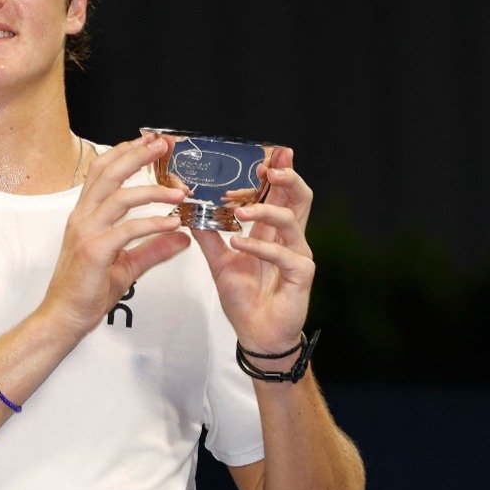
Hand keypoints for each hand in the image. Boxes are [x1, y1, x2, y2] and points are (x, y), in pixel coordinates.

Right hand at [41, 136, 190, 336]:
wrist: (65, 316)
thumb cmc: (87, 290)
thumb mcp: (126, 265)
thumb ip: (154, 248)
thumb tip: (182, 237)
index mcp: (86, 215)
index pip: (103, 171)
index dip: (126, 152)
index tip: (150, 141)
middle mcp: (83, 217)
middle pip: (109, 172)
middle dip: (138, 155)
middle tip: (164, 145)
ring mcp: (86, 232)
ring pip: (120, 197)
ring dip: (153, 190)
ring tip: (179, 191)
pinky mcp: (95, 251)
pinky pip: (128, 230)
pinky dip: (153, 224)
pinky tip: (173, 224)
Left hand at [192, 148, 314, 355]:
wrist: (255, 333)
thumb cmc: (245, 297)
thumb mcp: (219, 261)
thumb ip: (208, 235)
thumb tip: (189, 210)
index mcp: (272, 231)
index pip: (280, 193)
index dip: (277, 173)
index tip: (263, 156)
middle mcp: (289, 238)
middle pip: (299, 197)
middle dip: (286, 177)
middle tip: (267, 167)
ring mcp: (298, 254)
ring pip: (291, 220)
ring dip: (264, 210)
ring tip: (238, 210)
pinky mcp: (301, 274)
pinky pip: (284, 254)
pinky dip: (260, 246)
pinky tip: (238, 243)